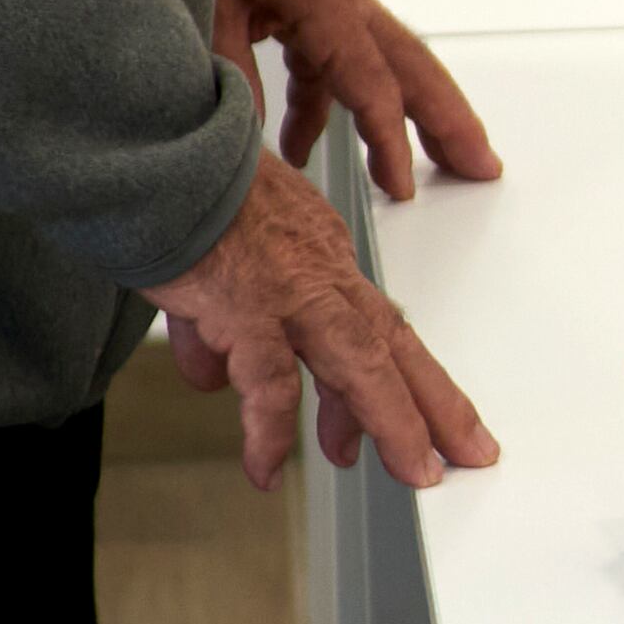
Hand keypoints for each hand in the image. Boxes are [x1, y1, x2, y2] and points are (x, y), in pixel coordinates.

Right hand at [145, 146, 502, 492]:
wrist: (158, 153)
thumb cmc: (184, 196)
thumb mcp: (220, 265)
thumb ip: (226, 325)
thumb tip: (215, 376)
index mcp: (322, 258)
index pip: (376, 326)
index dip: (404, 377)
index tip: (419, 421)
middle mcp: (321, 274)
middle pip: (393, 347)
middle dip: (435, 405)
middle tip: (465, 454)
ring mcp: (289, 291)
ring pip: (359, 364)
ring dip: (391, 421)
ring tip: (413, 471)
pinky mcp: (247, 305)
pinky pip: (268, 381)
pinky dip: (270, 431)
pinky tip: (267, 468)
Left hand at [216, 0, 498, 203]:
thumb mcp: (214, 5)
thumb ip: (233, 71)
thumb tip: (247, 135)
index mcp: (328, 3)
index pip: (372, 83)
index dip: (390, 139)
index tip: (401, 184)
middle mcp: (350, 7)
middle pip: (416, 72)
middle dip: (452, 124)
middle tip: (482, 167)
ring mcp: (343, 12)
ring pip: (393, 72)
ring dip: (415, 121)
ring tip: (435, 166)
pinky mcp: (324, 18)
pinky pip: (346, 72)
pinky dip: (340, 113)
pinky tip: (306, 147)